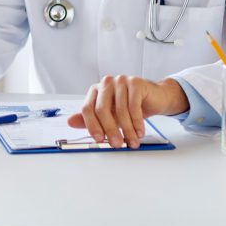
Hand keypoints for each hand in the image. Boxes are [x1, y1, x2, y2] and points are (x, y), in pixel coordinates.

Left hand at [67, 75, 187, 148]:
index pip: (87, 108)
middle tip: (117, 144)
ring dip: (127, 130)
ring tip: (132, 142)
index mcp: (96, 90)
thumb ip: (91, 119)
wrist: (155, 97)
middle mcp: (106, 83)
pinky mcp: (135, 83)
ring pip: (120, 110)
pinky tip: (140, 132)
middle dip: (110, 130)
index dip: (91, 126)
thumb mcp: (110, 116)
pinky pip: (134, 106)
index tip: (99, 140)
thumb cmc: (130, 107)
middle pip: (102, 109)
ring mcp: (121, 81)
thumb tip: (70, 122)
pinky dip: (137, 123)